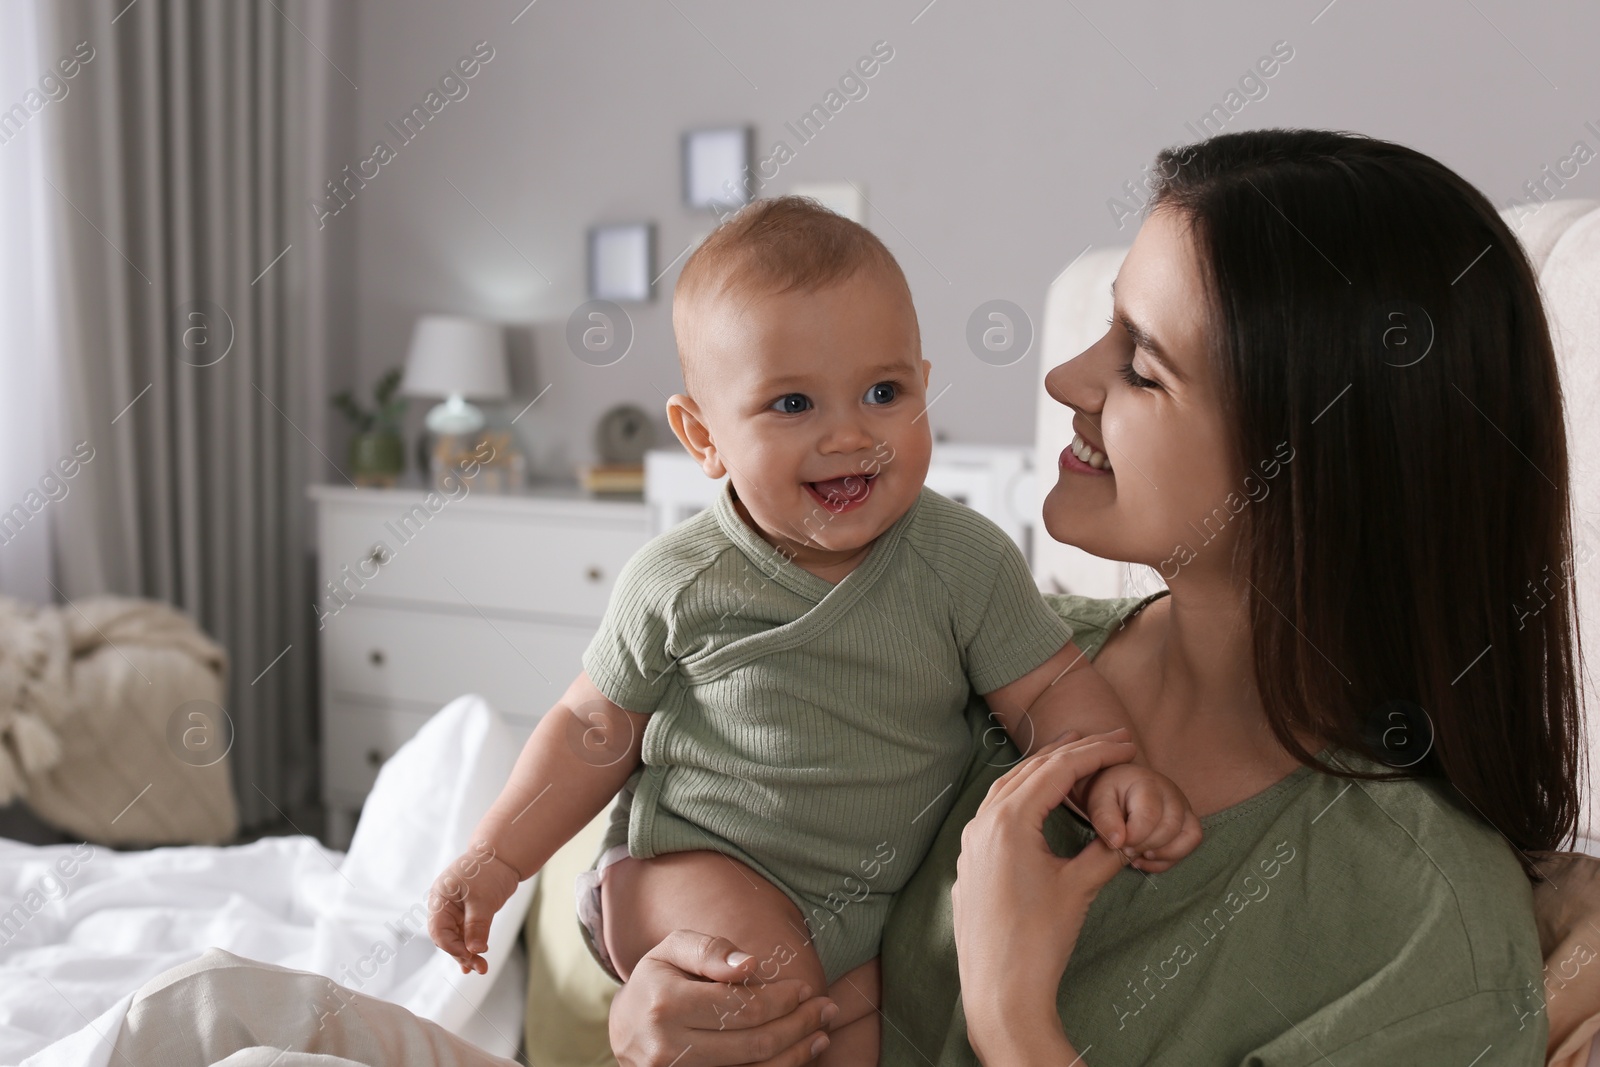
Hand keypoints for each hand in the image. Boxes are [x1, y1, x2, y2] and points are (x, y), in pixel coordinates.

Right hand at [426, 840, 522, 974]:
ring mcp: (454, 910)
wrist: (503, 857)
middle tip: (479, 967)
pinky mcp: (467, 913)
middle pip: (446, 937)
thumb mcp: (483, 900)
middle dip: (461, 953)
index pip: (439, 931)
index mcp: (440, 899)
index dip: (452, 947)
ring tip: (480, 968)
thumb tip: (475, 951)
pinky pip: (465, 934)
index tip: (470, 958)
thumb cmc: (489, 871)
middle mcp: (443, 906)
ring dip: (467, 953)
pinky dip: (471, 946)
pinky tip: (475, 962)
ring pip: (456, 938)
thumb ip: (477, 926)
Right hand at [610, 930, 838, 1066]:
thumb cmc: (657, 980)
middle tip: (826, 1010)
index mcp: (665, 1003)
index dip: (781, 1000)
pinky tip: (795, 1057)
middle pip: (752, 1043)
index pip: (741, 1007)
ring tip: (821, 1035)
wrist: (624, 1028)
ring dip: (794, 1055)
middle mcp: (666, 1047)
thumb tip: (751, 964)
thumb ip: (711, 950)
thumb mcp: (672, 949)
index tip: (805, 988)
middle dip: (798, 1026)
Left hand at [952, 729, 1135, 1039]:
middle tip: (1109, 738)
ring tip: (1076, 755)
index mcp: (1009, 822)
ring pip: (1008, 788)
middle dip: (1071, 752)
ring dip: (1043, 770)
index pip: (1057, 771)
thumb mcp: (1079, 887)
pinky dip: (1022, 795)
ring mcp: (971, 843)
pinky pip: (995, 812)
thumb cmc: (1039, 941)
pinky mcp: (970, 863)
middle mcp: (983, 824)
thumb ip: (1106, 850)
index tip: (1126, 741)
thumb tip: (1127, 832)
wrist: (1000, 990)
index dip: (1095, 752)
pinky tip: (1040, 799)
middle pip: (1030, 771)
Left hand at [1081, 762, 1202, 872]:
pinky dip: (1169, 859)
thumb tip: (1117, 843)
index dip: (1134, 837)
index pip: (1149, 815)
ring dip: (1163, 854)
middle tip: (1125, 850)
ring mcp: (1184, 807)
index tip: (1117, 844)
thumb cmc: (1109, 792)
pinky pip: (1191, 843)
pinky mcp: (1188, 820)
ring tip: (1137, 856)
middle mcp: (1171, 793)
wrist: (1120, 786)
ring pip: (1190, 836)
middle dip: (1146, 846)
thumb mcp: (1098, 800)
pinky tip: (1145, 859)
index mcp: (1147, 783)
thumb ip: (1103, 818)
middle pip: (1171, 827)